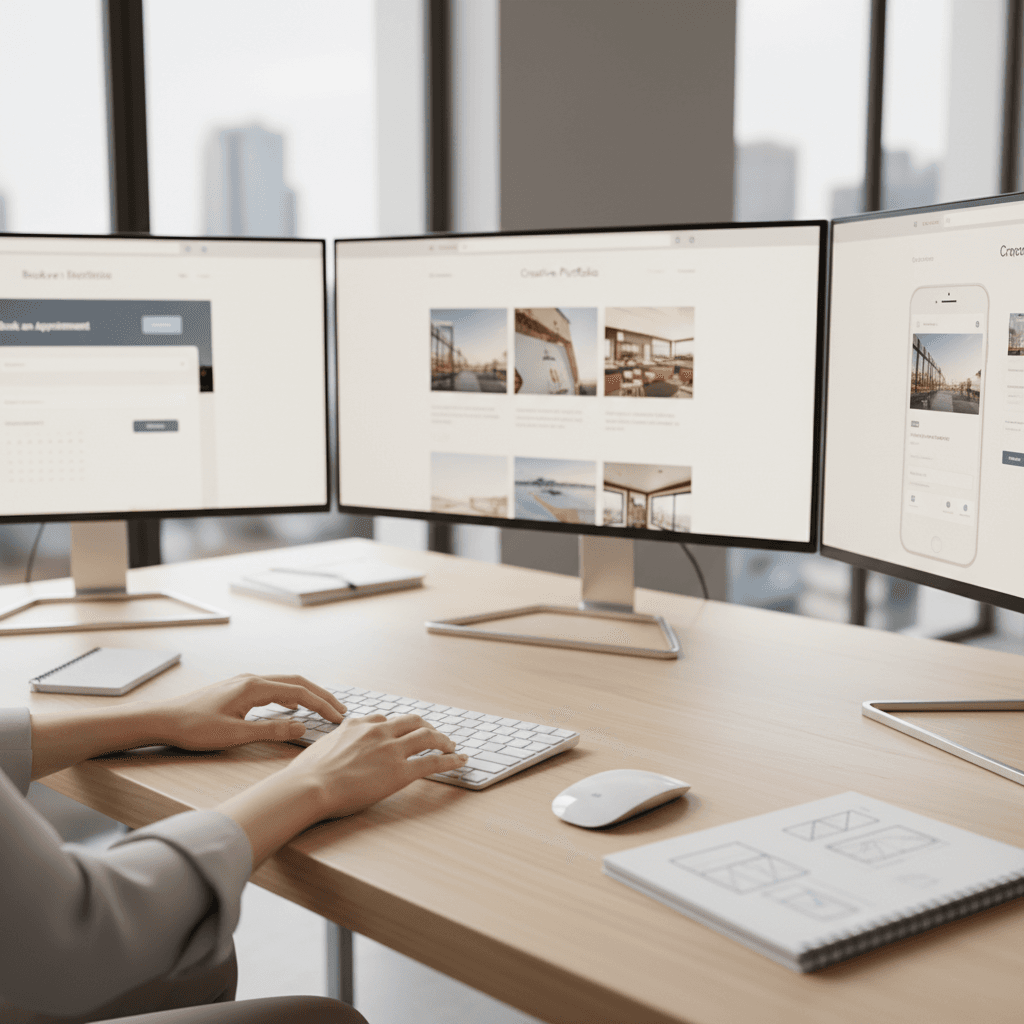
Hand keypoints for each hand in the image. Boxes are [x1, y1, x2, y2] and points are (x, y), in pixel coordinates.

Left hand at [155, 674, 346, 750]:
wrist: (161, 720)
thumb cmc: (193, 728)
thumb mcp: (234, 735)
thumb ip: (270, 730)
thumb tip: (302, 727)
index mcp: (254, 687)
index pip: (299, 692)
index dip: (322, 705)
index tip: (339, 718)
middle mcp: (252, 679)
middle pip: (297, 682)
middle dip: (321, 695)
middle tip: (340, 711)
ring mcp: (244, 682)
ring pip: (285, 683)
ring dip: (307, 695)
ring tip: (323, 708)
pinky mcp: (237, 689)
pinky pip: (273, 688)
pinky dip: (291, 696)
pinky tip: (292, 708)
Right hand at [282, 713, 467, 820]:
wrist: (309, 786)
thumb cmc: (308, 774)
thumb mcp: (321, 747)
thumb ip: (335, 743)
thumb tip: (331, 749)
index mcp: (357, 725)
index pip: (383, 718)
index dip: (397, 726)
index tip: (403, 732)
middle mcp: (377, 731)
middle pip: (412, 721)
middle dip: (426, 727)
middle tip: (435, 736)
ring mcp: (390, 750)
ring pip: (427, 736)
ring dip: (443, 740)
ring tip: (452, 746)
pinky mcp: (400, 772)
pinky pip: (433, 762)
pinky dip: (451, 759)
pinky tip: (461, 760)